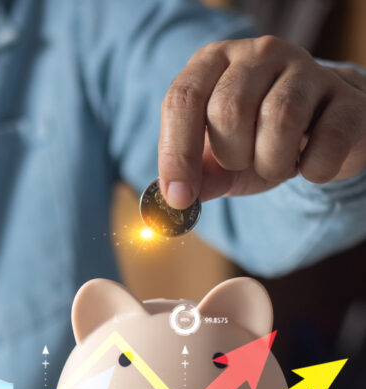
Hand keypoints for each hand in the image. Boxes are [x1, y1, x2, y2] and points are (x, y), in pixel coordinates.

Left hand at [158, 35, 365, 207]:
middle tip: (243, 161)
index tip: (179, 197)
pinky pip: (326, 141)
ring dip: (271, 162)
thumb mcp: (217, 159)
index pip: (183, 99)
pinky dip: (313, 169)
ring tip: (275, 163)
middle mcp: (258, 53)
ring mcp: (307, 68)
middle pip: (229, 110)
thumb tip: (176, 200)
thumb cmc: (255, 142)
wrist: (319, 135)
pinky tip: (309, 164)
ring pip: (279, 118)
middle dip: (230, 155)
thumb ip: (196, 176)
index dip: (176, 154)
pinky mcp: (347, 97)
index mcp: (213, 61)